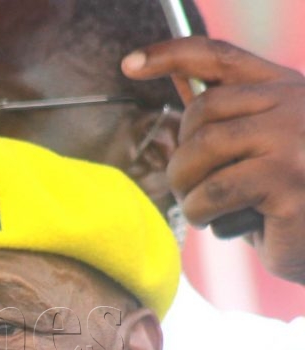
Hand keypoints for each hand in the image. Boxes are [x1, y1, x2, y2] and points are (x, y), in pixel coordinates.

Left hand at [122, 36, 304, 284]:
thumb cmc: (288, 202)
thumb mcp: (259, 152)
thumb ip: (227, 119)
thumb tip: (181, 82)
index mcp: (286, 90)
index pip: (220, 57)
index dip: (171, 55)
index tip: (130, 63)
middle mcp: (294, 104)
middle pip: (201, 110)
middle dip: (182, 156)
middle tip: (191, 190)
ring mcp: (293, 140)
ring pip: (201, 149)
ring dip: (187, 188)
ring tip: (205, 209)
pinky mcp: (287, 181)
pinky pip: (213, 192)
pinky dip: (203, 213)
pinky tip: (227, 225)